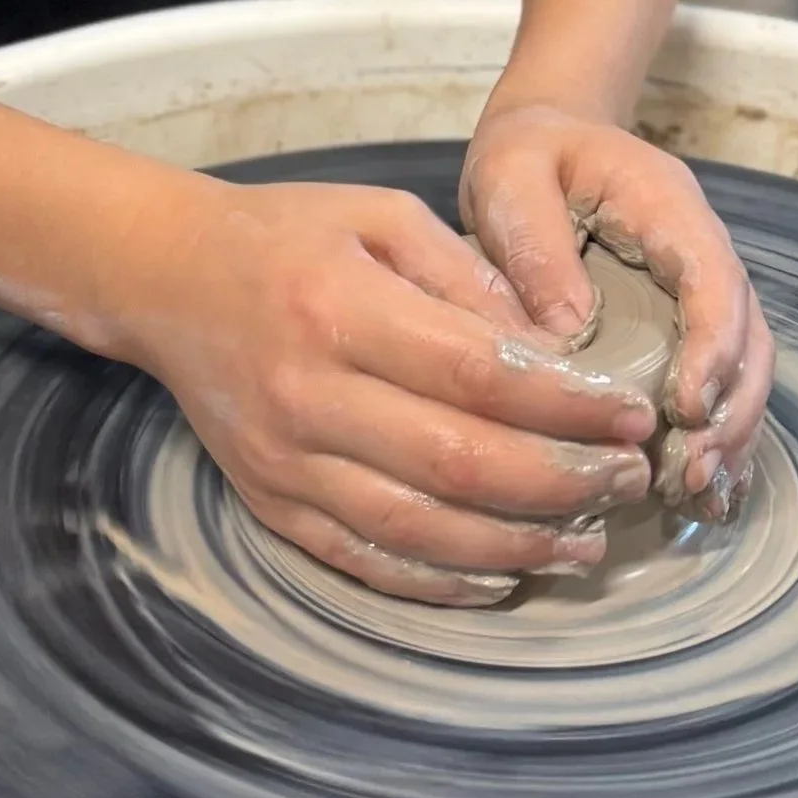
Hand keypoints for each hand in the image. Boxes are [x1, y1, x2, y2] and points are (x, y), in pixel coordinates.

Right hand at [128, 174, 661, 605]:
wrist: (165, 278)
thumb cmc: (286, 235)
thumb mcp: (381, 216)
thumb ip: (468, 274)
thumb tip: (556, 345)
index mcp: (344, 307)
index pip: (478, 372)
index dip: (568, 403)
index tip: (633, 412)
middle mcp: (311, 393)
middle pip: (458, 462)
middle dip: (562, 481)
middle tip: (628, 478)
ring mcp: (286, 461)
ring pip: (417, 528)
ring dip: (516, 546)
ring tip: (587, 542)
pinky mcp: (271, 504)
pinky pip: (364, 560)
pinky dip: (440, 580)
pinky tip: (502, 576)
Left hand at [460, 106, 773, 515]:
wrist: (544, 136)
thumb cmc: (526, 155)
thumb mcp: (510, 177)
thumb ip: (537, 242)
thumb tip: (570, 329)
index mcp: (668, 205)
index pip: (715, 278)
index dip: (713, 347)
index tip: (685, 410)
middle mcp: (700, 249)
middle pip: (748, 333)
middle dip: (731, 409)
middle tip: (693, 475)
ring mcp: (698, 287)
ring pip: (745, 365)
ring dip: (731, 432)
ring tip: (699, 496)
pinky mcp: (683, 321)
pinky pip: (720, 379)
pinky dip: (717, 434)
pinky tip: (702, 491)